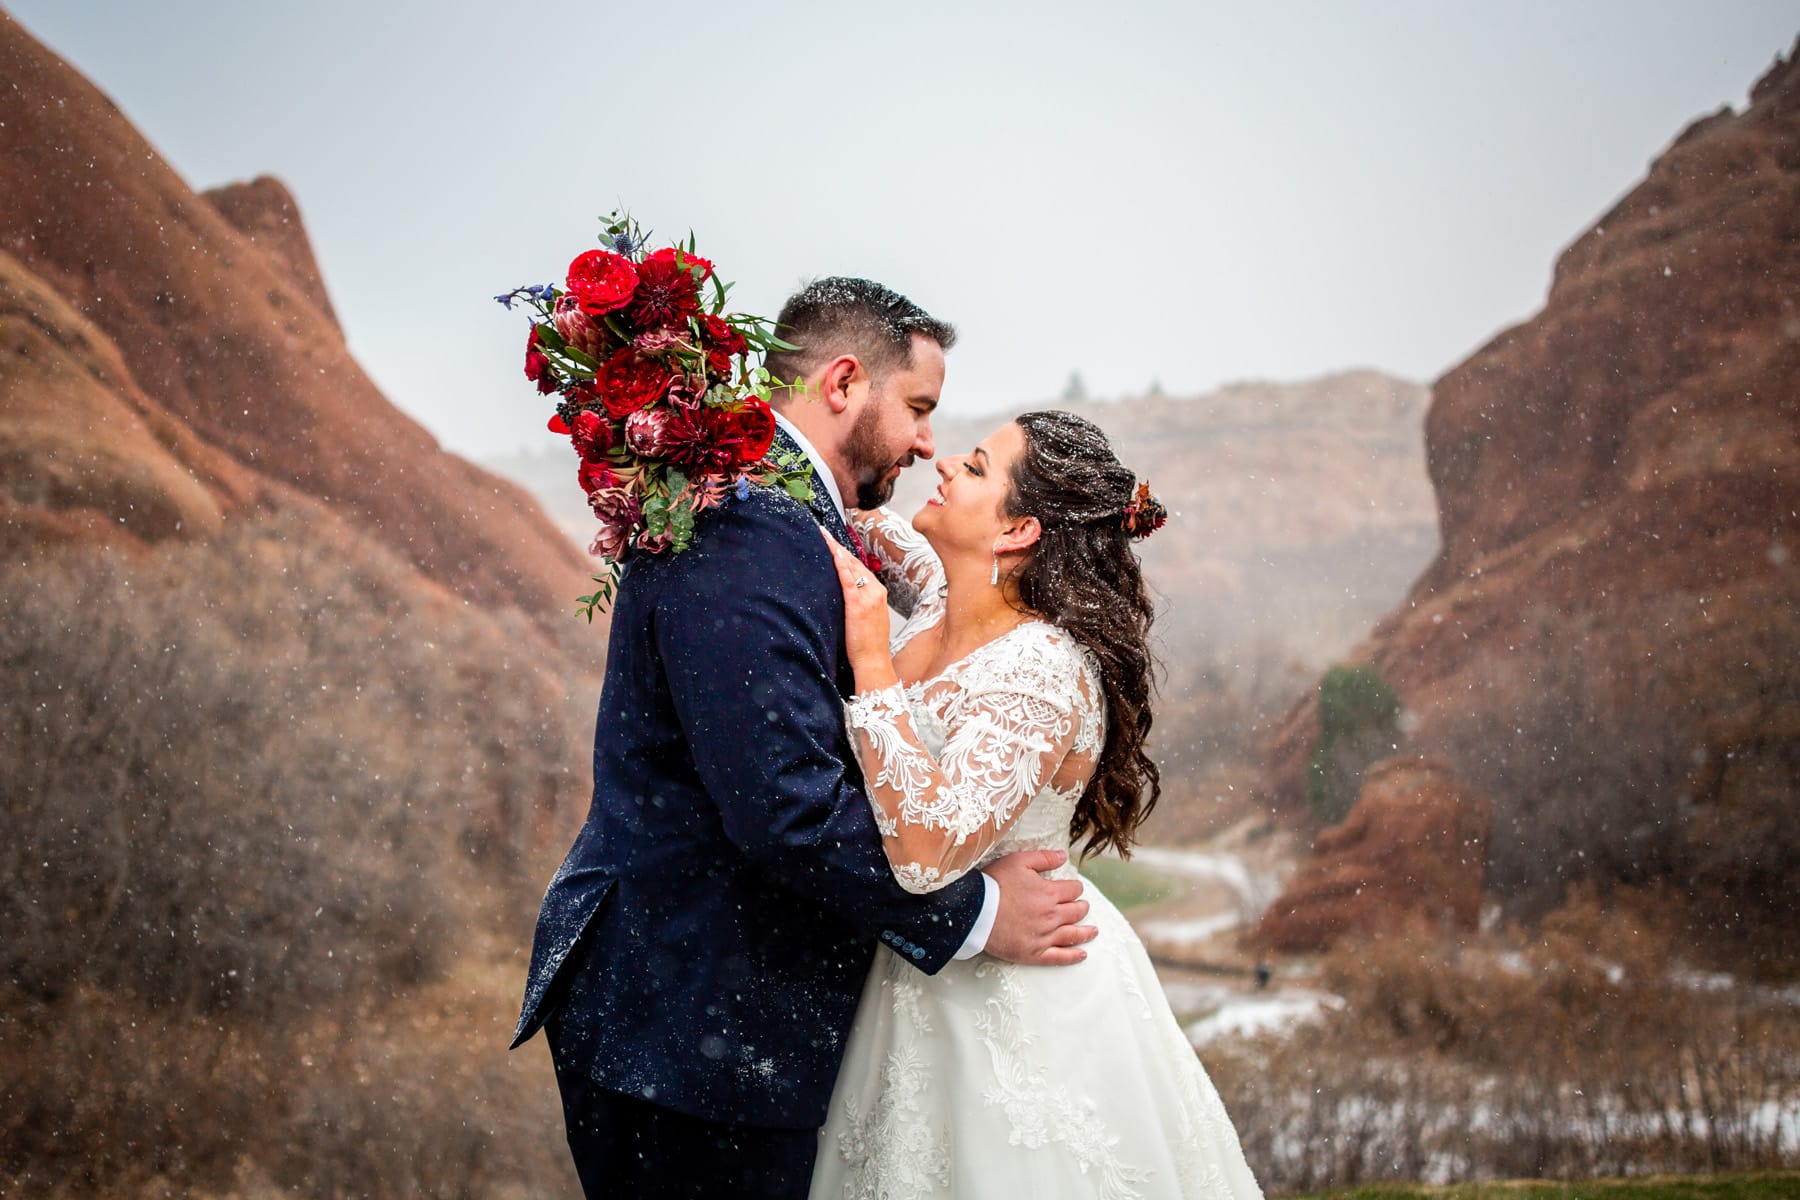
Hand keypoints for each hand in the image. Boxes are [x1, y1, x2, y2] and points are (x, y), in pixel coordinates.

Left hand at [821, 529, 896, 687]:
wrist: (874, 661)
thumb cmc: (868, 645)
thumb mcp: (867, 618)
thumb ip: (858, 603)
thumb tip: (843, 594)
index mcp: (877, 593)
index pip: (859, 568)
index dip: (845, 554)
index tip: (833, 542)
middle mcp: (875, 591)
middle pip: (855, 563)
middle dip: (839, 548)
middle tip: (823, 533)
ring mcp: (868, 597)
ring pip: (852, 567)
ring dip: (837, 551)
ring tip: (824, 537)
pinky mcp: (858, 606)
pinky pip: (849, 581)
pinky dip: (842, 566)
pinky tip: (834, 555)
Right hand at [981, 849, 1096, 966]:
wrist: (973, 910)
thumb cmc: (994, 884)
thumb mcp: (1018, 861)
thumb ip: (1043, 858)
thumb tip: (1063, 857)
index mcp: (1049, 893)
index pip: (1073, 890)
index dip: (1074, 888)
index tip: (1072, 888)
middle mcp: (1051, 916)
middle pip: (1076, 912)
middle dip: (1081, 907)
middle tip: (1081, 907)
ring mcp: (1043, 936)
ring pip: (1073, 935)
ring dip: (1085, 932)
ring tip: (1092, 931)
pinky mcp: (1034, 953)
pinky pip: (1059, 957)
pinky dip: (1073, 956)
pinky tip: (1082, 954)